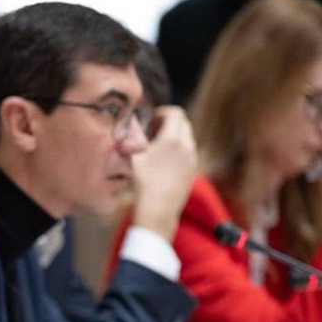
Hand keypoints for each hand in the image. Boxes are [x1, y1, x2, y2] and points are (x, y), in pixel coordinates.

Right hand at [130, 106, 197, 241]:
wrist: (158, 209)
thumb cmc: (144, 183)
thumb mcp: (133, 156)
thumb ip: (132, 136)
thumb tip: (129, 123)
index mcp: (173, 138)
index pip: (176, 112)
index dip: (163, 112)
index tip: (151, 120)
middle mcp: (187, 146)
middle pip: (183, 123)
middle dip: (169, 123)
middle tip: (153, 132)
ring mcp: (192, 158)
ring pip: (187, 137)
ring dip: (174, 136)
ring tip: (157, 148)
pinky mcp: (192, 170)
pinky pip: (188, 152)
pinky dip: (178, 150)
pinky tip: (163, 163)